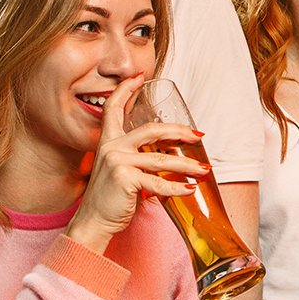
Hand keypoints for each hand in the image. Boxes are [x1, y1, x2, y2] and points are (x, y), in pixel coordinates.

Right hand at [65, 75, 210, 253]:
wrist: (93, 223)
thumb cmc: (110, 199)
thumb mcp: (121, 172)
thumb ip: (137, 160)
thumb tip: (169, 158)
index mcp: (108, 142)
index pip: (113, 108)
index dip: (125, 90)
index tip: (138, 76)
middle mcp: (111, 147)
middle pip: (150, 129)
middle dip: (179, 131)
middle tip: (199, 134)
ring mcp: (117, 162)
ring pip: (161, 158)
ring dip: (188, 165)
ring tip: (205, 169)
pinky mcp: (125, 179)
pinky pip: (159, 182)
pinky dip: (177, 188)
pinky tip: (190, 190)